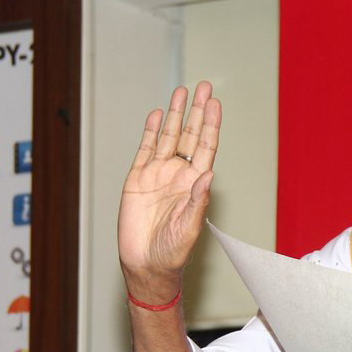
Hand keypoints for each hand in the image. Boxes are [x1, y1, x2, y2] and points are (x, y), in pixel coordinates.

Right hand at [118, 83, 220, 299]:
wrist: (145, 264)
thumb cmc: (172, 252)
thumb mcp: (188, 228)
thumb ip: (198, 200)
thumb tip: (209, 173)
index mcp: (195, 184)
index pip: (205, 147)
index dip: (210, 125)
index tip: (214, 103)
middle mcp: (179, 175)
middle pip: (189, 135)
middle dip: (196, 111)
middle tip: (203, 87)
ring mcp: (158, 175)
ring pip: (168, 137)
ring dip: (175, 115)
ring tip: (181, 92)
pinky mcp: (137, 179)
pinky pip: (146, 150)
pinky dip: (151, 132)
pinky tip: (157, 114)